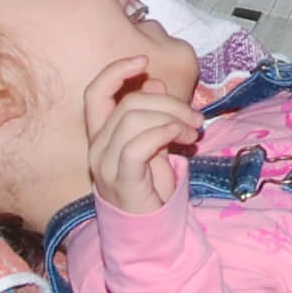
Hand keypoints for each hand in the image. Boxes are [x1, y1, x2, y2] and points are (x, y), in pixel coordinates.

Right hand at [85, 51, 202, 212]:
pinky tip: (181, 140)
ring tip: (193, 135)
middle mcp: (97, 147)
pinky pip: (138, 144)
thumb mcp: (155, 145)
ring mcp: (105, 164)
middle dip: (169, 103)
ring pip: (134, 119)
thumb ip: (152, 115)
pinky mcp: (121, 180)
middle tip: (195, 119)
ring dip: (172, 119)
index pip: (95, 92)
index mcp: (101, 135)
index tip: (144, 60)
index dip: (116, 71)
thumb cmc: (151, 188)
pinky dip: (163, 133)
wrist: (150, 232)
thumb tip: (154, 83)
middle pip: (128, 103)